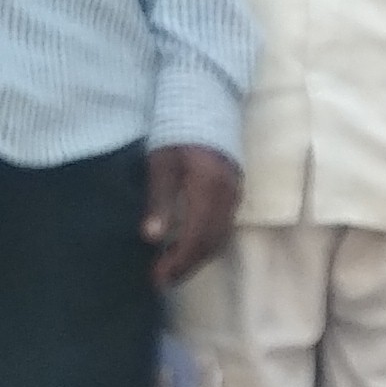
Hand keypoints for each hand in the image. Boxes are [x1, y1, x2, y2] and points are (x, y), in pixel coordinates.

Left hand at [143, 143, 238, 287]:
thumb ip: (159, 200)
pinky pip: (223, 228)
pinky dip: (205, 244)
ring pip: (219, 238)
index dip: (178, 261)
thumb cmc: (177, 132)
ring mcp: (234, 196)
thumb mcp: (160, 163)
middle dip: (186, 266)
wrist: (205, 106)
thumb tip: (151, 238)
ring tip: (171, 269)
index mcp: (208, 188)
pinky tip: (187, 247)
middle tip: (161, 281)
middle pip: (210, 243)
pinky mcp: (234, 195)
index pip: (196, 237)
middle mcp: (227, 197)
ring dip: (196, 258)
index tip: (157, 277)